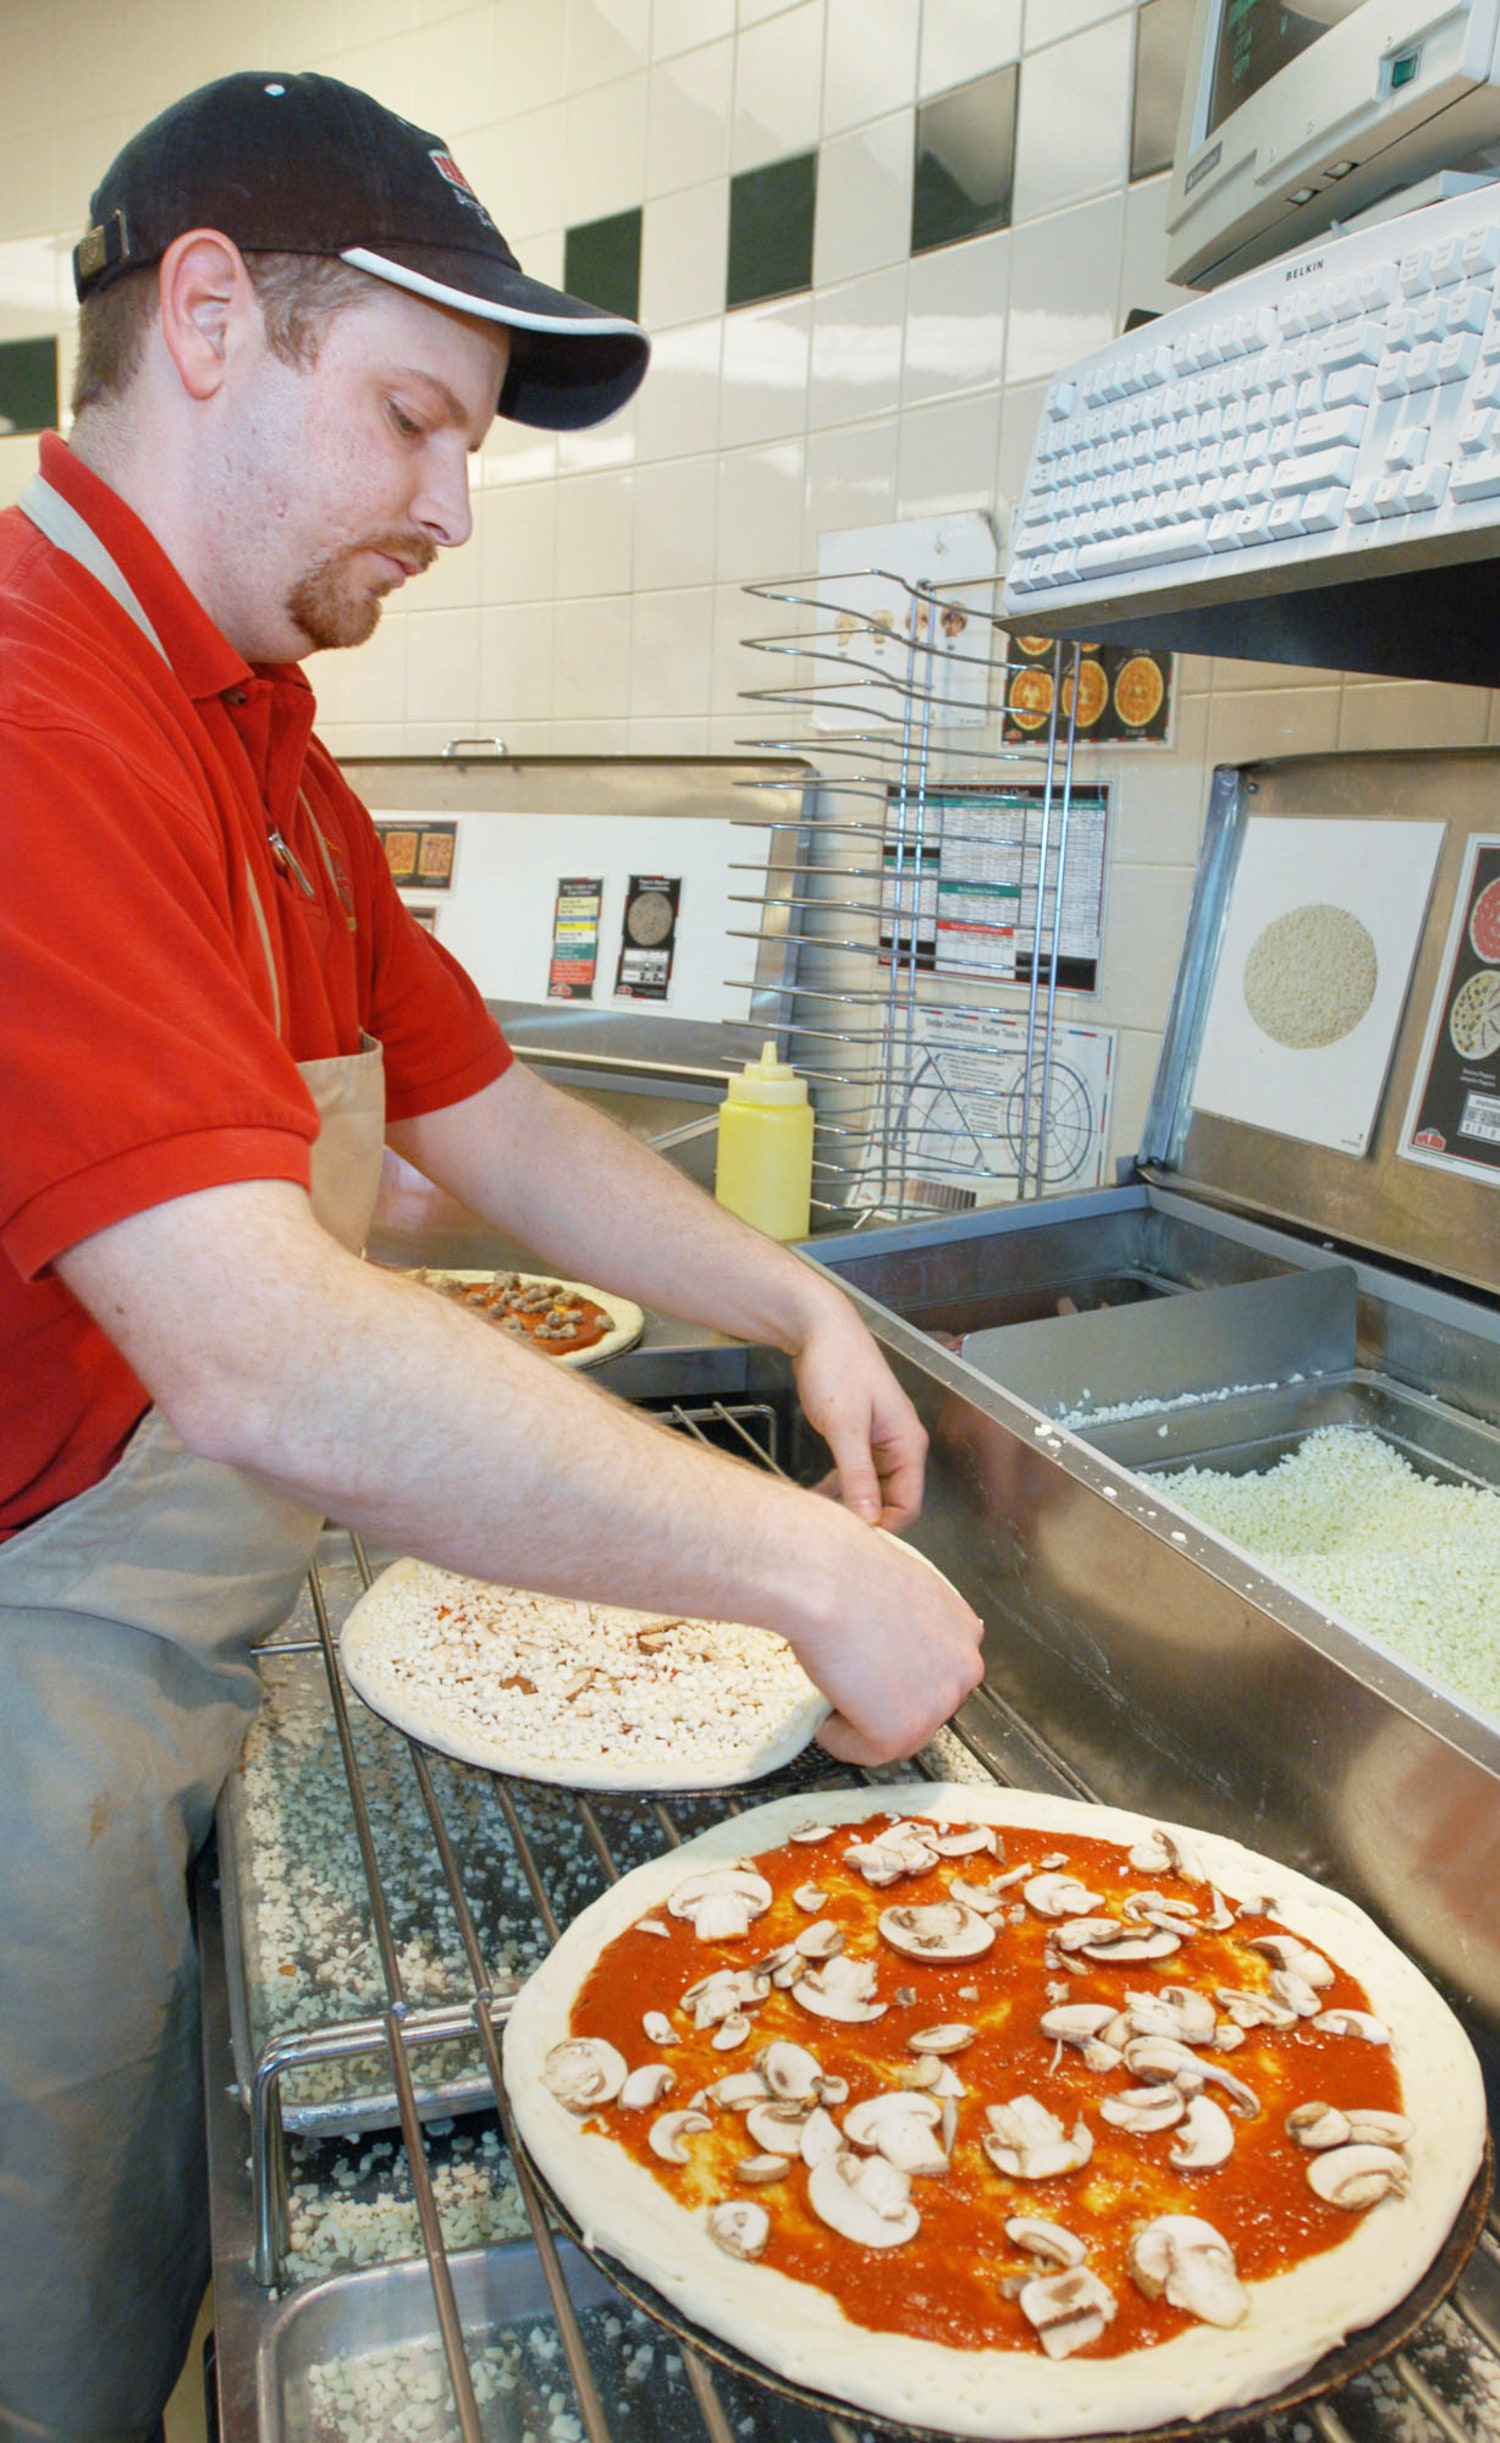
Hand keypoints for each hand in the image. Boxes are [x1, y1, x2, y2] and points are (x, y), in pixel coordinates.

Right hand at [789, 1518, 985, 1766]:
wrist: (823, 1579)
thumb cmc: (843, 1567)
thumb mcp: (892, 1581)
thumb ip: (903, 1614)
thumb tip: (880, 1632)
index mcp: (963, 1627)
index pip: (938, 1667)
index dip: (901, 1674)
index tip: (873, 1672)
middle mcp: (964, 1666)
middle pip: (925, 1703)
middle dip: (888, 1701)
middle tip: (849, 1688)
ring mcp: (939, 1703)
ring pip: (901, 1731)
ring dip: (865, 1722)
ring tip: (833, 1698)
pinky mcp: (905, 1731)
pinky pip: (869, 1753)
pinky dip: (842, 1742)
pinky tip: (824, 1720)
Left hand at [790, 1297, 928, 1529]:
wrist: (818, 1329)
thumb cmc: (837, 1366)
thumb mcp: (844, 1424)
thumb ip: (857, 1473)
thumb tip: (869, 1518)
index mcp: (908, 1443)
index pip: (909, 1504)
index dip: (883, 1525)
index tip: (851, 1537)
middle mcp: (899, 1447)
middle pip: (891, 1501)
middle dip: (864, 1517)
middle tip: (829, 1529)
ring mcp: (879, 1443)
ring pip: (870, 1490)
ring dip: (848, 1504)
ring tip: (818, 1514)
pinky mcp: (859, 1439)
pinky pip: (855, 1476)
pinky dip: (839, 1488)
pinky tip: (817, 1495)